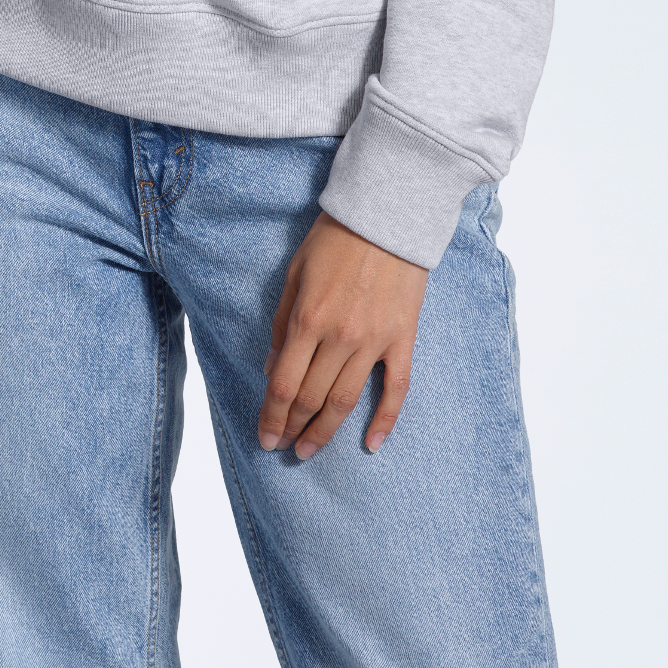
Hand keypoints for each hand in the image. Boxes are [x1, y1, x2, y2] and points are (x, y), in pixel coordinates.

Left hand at [258, 212, 428, 460]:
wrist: (387, 216)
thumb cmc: (333, 241)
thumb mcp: (294, 275)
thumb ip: (282, 324)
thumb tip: (273, 367)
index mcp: (306, 320)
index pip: (282, 384)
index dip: (271, 416)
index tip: (265, 437)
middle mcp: (338, 338)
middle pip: (311, 398)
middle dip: (293, 428)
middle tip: (284, 448)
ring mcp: (373, 341)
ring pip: (346, 400)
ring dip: (325, 431)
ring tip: (309, 450)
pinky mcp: (402, 339)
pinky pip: (396, 389)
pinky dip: (385, 420)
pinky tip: (371, 443)